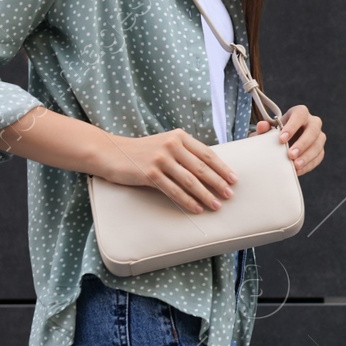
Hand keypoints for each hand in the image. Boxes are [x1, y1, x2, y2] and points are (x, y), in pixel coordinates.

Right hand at [98, 128, 237, 214]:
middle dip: (218, 183)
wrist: (111, 152)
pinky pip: (173, 190)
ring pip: (189, 181)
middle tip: (230, 195)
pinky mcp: (150, 173)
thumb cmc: (142, 151)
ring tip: (216, 205)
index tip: (234, 179)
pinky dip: (187, 201)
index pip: (207, 154)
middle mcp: (172, 145)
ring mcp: (161, 159)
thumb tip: (209, 171)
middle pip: (201, 168)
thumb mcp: (165, 145)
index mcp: (179, 137)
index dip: (222, 168)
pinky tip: (196, 208)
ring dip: (205, 195)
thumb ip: (184, 153)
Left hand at [251, 104, 324, 175]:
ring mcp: (318, 136)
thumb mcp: (267, 131)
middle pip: (313, 129)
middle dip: (303, 143)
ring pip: (318, 144)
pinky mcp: (320, 150)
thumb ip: (264, 128)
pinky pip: (319, 156)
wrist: (280, 144)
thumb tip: (261, 126)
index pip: (300, 115)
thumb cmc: (275, 134)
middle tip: (291, 155)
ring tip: (295, 165)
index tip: (281, 139)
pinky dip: (309, 164)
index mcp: (299, 113)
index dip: (292, 126)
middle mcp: (312, 122)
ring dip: (307, 156)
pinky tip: (299, 170)